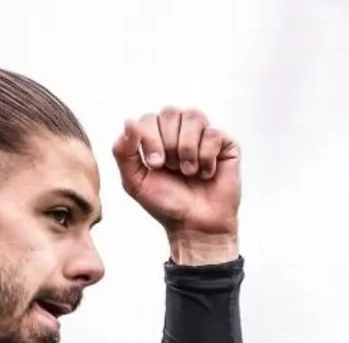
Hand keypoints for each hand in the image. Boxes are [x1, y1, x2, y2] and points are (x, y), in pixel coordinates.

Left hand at [112, 107, 240, 264]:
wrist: (195, 225)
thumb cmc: (165, 203)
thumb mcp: (134, 181)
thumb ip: (123, 152)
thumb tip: (129, 122)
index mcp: (156, 137)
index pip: (148, 118)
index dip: (150, 138)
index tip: (155, 165)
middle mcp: (179, 131)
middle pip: (170, 112)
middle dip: (168, 143)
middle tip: (172, 168)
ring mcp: (203, 135)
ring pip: (193, 116)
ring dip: (187, 148)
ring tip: (188, 171)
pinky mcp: (225, 144)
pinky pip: (214, 133)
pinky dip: (206, 158)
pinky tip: (205, 174)